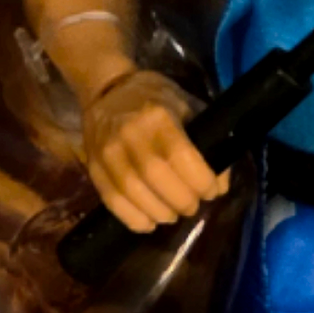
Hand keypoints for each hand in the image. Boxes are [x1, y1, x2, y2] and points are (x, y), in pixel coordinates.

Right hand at [82, 68, 229, 231]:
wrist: (108, 90)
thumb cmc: (156, 99)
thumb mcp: (188, 108)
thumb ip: (207, 143)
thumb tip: (220, 186)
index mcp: (157, 115)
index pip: (180, 155)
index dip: (200, 180)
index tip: (211, 190)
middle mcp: (128, 133)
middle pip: (156, 177)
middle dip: (182, 200)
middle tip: (193, 205)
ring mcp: (106, 151)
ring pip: (132, 192)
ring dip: (159, 212)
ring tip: (173, 214)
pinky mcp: (93, 167)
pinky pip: (111, 200)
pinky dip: (133, 218)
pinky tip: (150, 222)